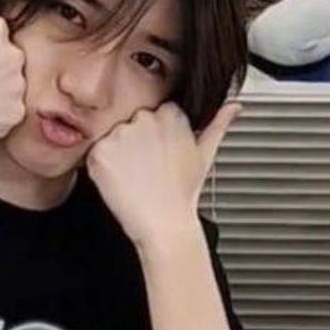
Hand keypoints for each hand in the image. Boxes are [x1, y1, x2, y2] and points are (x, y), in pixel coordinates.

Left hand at [87, 100, 239, 251]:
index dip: (154, 136)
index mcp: (171, 114)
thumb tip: (234, 106)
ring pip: (112, 137)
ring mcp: (121, 134)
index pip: (154, 114)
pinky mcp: (100, 151)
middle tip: (146, 169)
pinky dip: (102, 168)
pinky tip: (120, 182)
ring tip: (135, 177)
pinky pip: (95, 153)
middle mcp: (145, 119)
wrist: (164, 223)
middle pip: (131, 122)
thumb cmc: (183, 192)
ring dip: (118, 155)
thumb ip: (218, 124)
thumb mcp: (205, 154)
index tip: (159, 155)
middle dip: (135, 142)